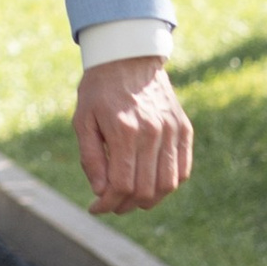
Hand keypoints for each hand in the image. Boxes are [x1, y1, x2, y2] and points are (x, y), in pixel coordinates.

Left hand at [74, 54, 191, 215]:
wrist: (129, 57)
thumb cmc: (99, 90)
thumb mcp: (82, 121)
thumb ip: (90, 158)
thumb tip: (100, 192)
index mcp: (124, 131)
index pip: (122, 184)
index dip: (107, 203)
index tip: (95, 208)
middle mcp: (152, 132)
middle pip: (145, 190)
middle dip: (125, 205)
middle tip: (111, 205)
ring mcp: (172, 131)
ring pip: (168, 184)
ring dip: (148, 200)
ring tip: (130, 199)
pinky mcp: (184, 129)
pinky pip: (183, 169)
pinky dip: (169, 184)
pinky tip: (150, 184)